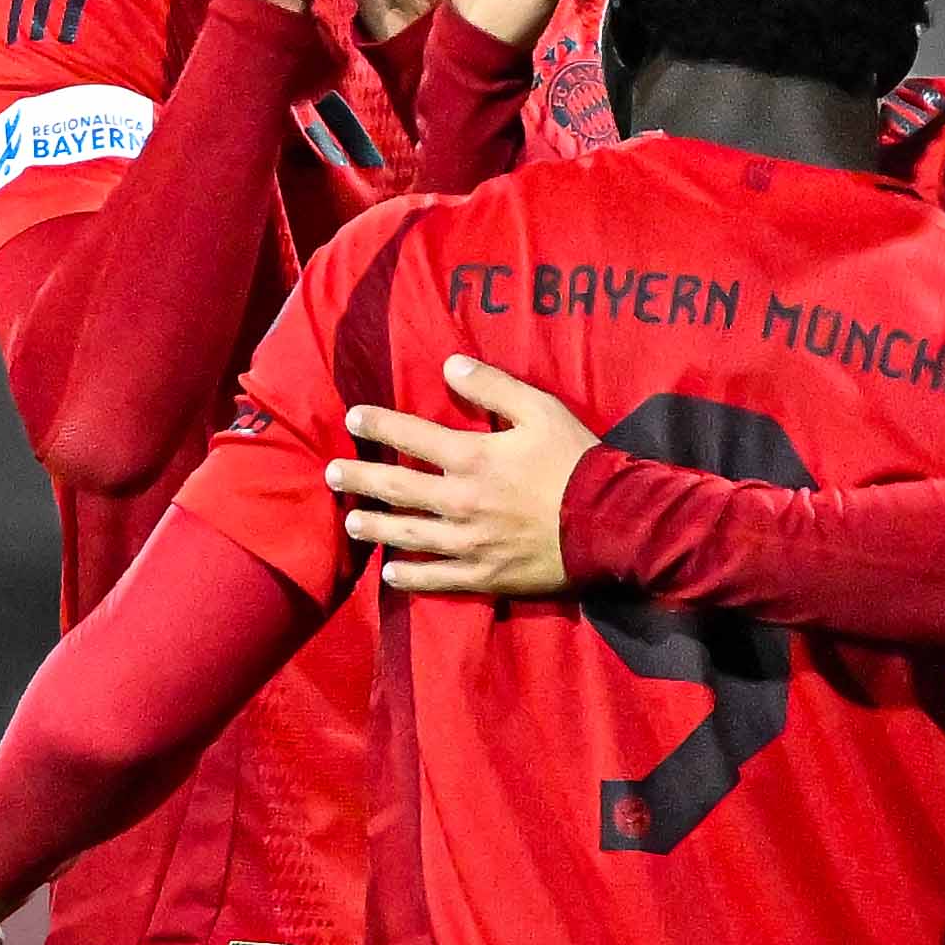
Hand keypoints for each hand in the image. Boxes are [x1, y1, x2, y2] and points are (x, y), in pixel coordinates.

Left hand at [345, 351, 597, 598]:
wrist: (614, 523)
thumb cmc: (578, 463)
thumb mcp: (541, 410)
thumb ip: (493, 387)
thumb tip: (450, 366)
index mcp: (472, 458)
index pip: (410, 436)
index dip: (378, 425)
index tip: (352, 419)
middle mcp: (460, 501)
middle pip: (396, 488)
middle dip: (359, 479)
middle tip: (331, 474)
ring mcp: (469, 542)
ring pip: (408, 535)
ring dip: (375, 528)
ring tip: (351, 523)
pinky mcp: (485, 574)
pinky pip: (438, 578)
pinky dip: (411, 577)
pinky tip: (391, 573)